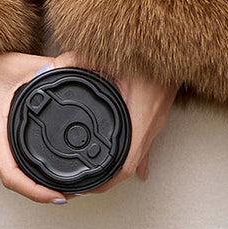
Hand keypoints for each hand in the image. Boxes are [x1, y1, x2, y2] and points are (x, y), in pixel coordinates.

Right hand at [0, 52, 63, 204]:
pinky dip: (23, 164)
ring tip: (60, 179)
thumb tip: (76, 63)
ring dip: (34, 178)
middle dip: (44, 189)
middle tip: (73, 189)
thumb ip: (47, 65)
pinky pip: (5, 157)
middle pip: (16, 180)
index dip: (37, 193)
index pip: (13, 177)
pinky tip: (36, 158)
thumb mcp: (15, 64)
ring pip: (10, 170)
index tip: (59, 197)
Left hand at [50, 51, 176, 194]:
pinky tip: (128, 162)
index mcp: (140, 116)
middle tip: (82, 185)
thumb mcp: (110, 54)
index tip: (86, 188)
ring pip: (137, 155)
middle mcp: (151, 123)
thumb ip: (79, 60)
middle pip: (129, 167)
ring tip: (96, 174)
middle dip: (106, 180)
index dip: (105, 182)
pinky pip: (144, 141)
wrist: (173, 40)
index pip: (125, 166)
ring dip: (117, 167)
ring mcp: (156, 120)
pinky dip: (130, 152)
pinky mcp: (156, 112)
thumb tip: (53, 67)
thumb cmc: (148, 48)